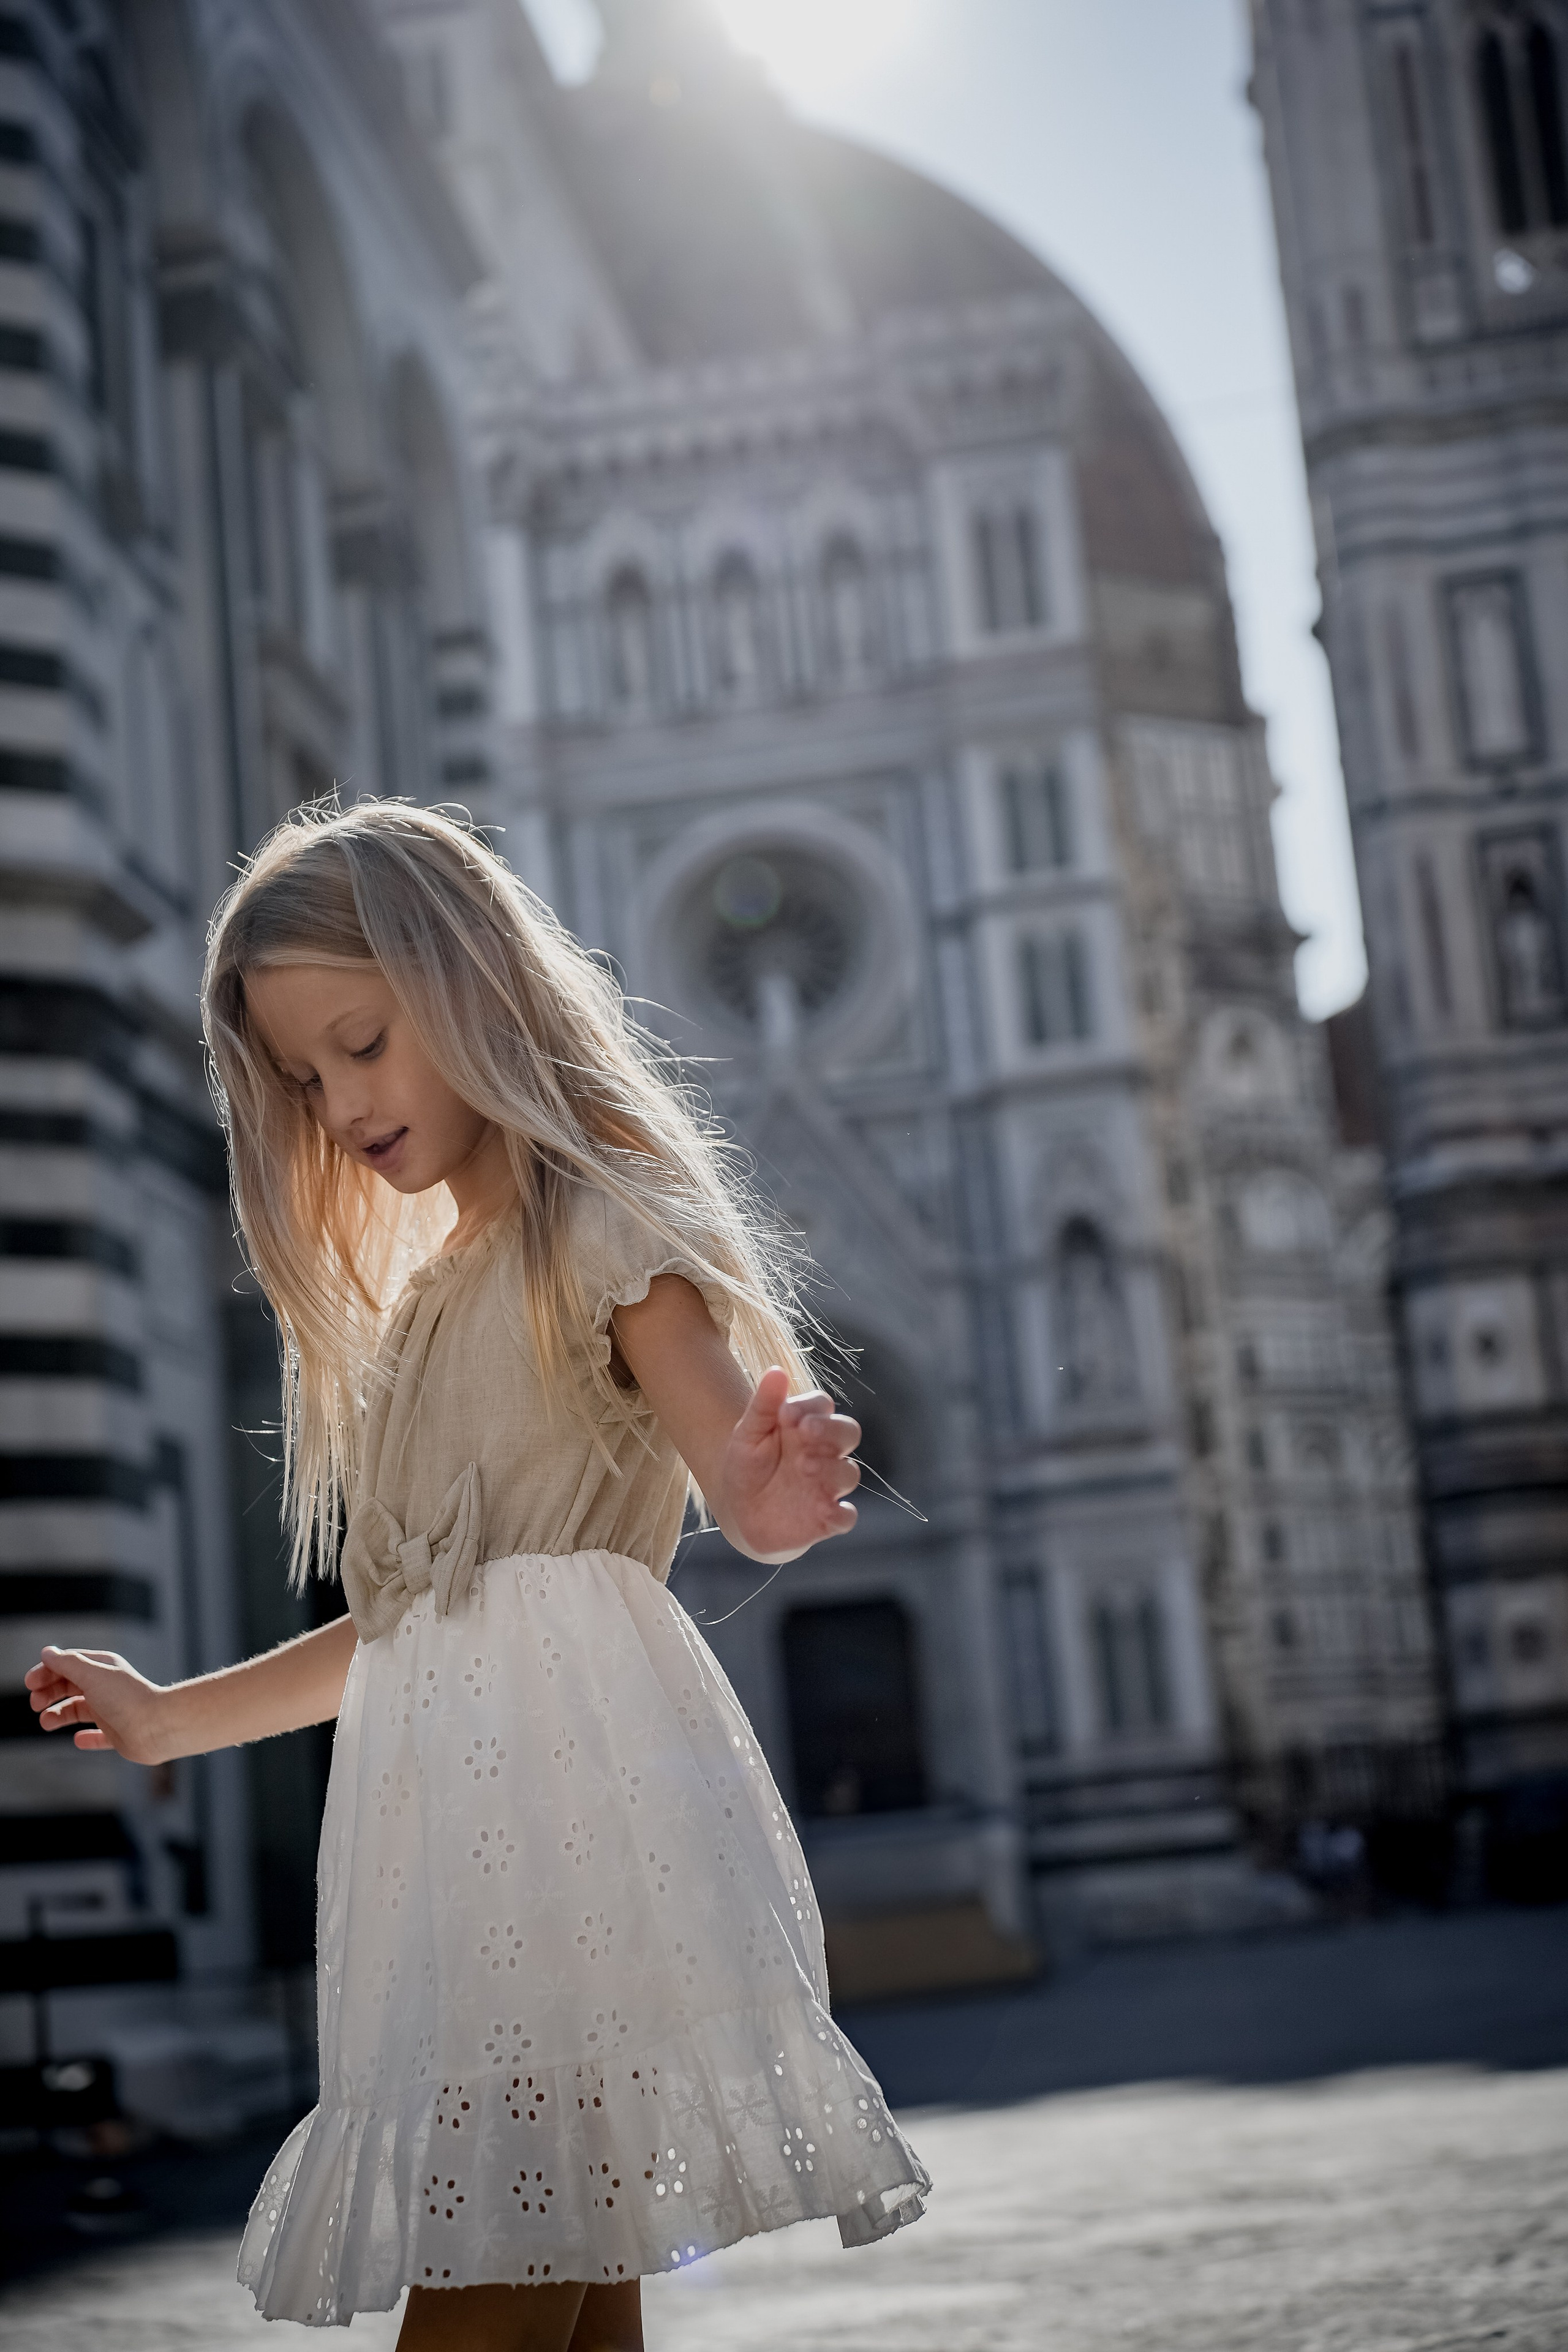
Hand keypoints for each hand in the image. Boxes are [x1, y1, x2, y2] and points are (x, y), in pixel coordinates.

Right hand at [24, 1648, 171, 1764]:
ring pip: (79, 1711)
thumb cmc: (127, 1698)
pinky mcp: (118, 1734)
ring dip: (59, 1715)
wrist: (158, 1727)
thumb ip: (68, 1663)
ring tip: (46, 1723)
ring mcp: (111, 1711)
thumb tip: (47, 1652)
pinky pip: (98, 1736)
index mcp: (102, 1668)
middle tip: (35, 1704)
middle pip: (71, 1687)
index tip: (30, 1684)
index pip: (70, 1665)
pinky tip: (78, 1740)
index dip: (48, 1672)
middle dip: (50, 1693)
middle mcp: (106, 1688)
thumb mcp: (92, 1675)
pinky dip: (87, 1738)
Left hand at [718, 1368, 860, 1560]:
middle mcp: (823, 1453)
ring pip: (849, 1472)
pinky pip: (846, 1517)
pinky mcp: (826, 1518)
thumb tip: (776, 1371)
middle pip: (848, 1432)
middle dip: (831, 1431)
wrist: (737, 1511)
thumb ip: (763, 1404)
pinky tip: (824, 1510)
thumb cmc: (747, 1465)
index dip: (811, 1406)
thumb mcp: (748, 1434)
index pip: (823, 1406)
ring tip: (804, 1467)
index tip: (785, 1412)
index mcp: (806, 1426)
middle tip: (806, 1432)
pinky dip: (841, 1514)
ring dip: (831, 1469)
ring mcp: (827, 1486)